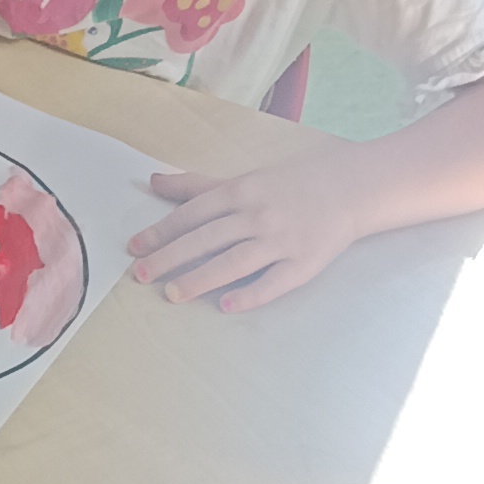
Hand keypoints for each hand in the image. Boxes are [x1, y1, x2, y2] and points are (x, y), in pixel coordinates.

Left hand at [129, 152, 365, 312]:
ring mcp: (281, 239)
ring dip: (201, 278)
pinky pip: (275, 282)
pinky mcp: (305, 262)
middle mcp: (258, 214)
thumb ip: (198, 185)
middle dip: (171, 256)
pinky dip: (250, 294)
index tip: (134, 248)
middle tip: (141, 275)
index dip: (161, 231)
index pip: (192, 213)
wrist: (349, 187)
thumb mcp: (243, 178)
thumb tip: (154, 182)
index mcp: (240, 191)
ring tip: (173, 294)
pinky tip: (226, 305)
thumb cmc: (289, 183)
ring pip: (234, 261)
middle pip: (207, 238)